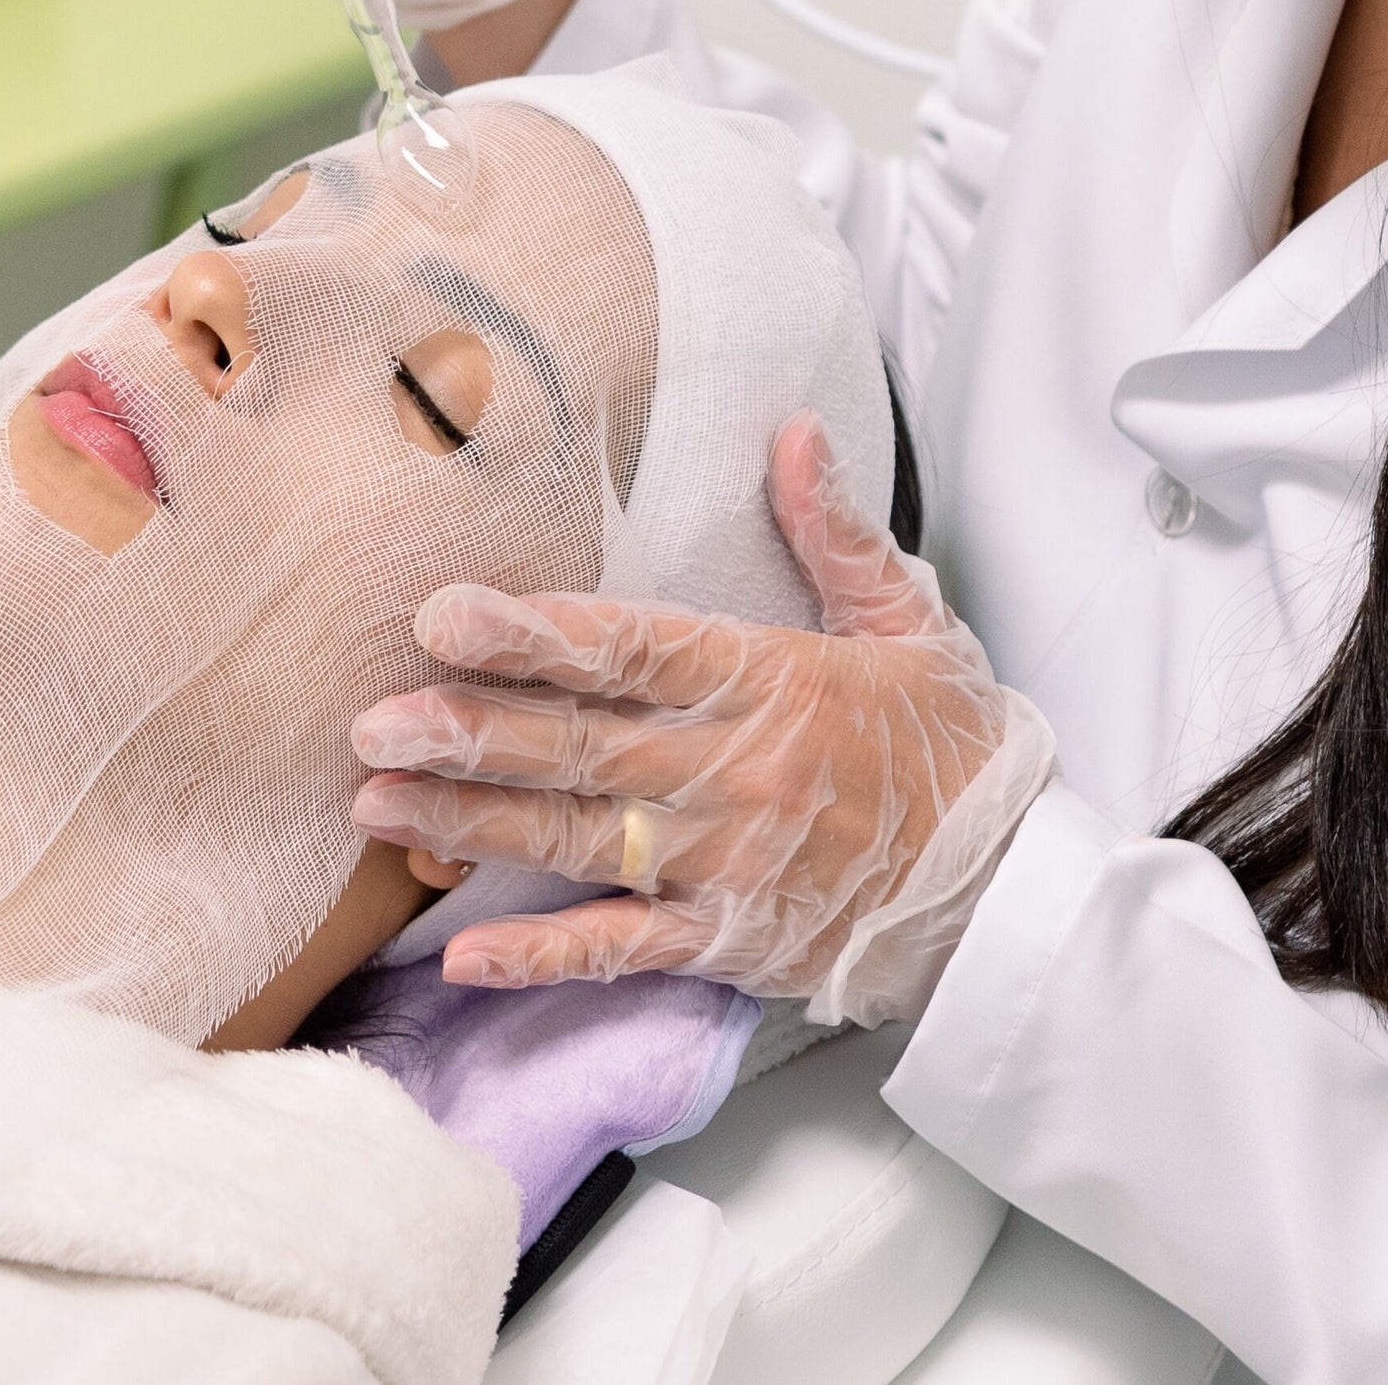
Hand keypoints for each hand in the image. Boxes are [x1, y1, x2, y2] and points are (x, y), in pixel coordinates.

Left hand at [349, 414, 1055, 1026]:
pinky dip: (544, 953)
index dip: (536, 634)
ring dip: (473, 820)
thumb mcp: (913, 623)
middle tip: (373, 717)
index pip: (635, 648)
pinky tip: (465, 954)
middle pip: (582, 744)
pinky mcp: (727, 940)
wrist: (1014, 892)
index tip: (448, 616)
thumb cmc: (959, 754)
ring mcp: (725, 862)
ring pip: (578, 837)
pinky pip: (622, 948)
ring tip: (378, 803)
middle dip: (472, 729)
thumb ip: (837, 533)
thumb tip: (795, 433)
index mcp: (771, 681)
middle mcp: (735, 771)